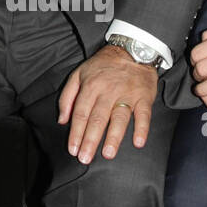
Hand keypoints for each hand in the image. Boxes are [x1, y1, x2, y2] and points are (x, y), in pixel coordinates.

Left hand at [58, 45, 158, 163]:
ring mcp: (127, 94)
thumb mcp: (79, 74)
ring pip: (119, 118)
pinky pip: (144, 114)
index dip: (76, 132)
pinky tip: (138, 142)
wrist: (132, 49)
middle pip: (98, 118)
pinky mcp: (144, 96)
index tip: (73, 149)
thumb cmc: (103, 66)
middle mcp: (108, 91)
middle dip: (90, 140)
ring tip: (108, 153)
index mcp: (91, 86)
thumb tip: (62, 120)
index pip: (81, 113)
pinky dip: (142, 128)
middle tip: (85, 158)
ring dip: (113, 137)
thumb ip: (67, 97)